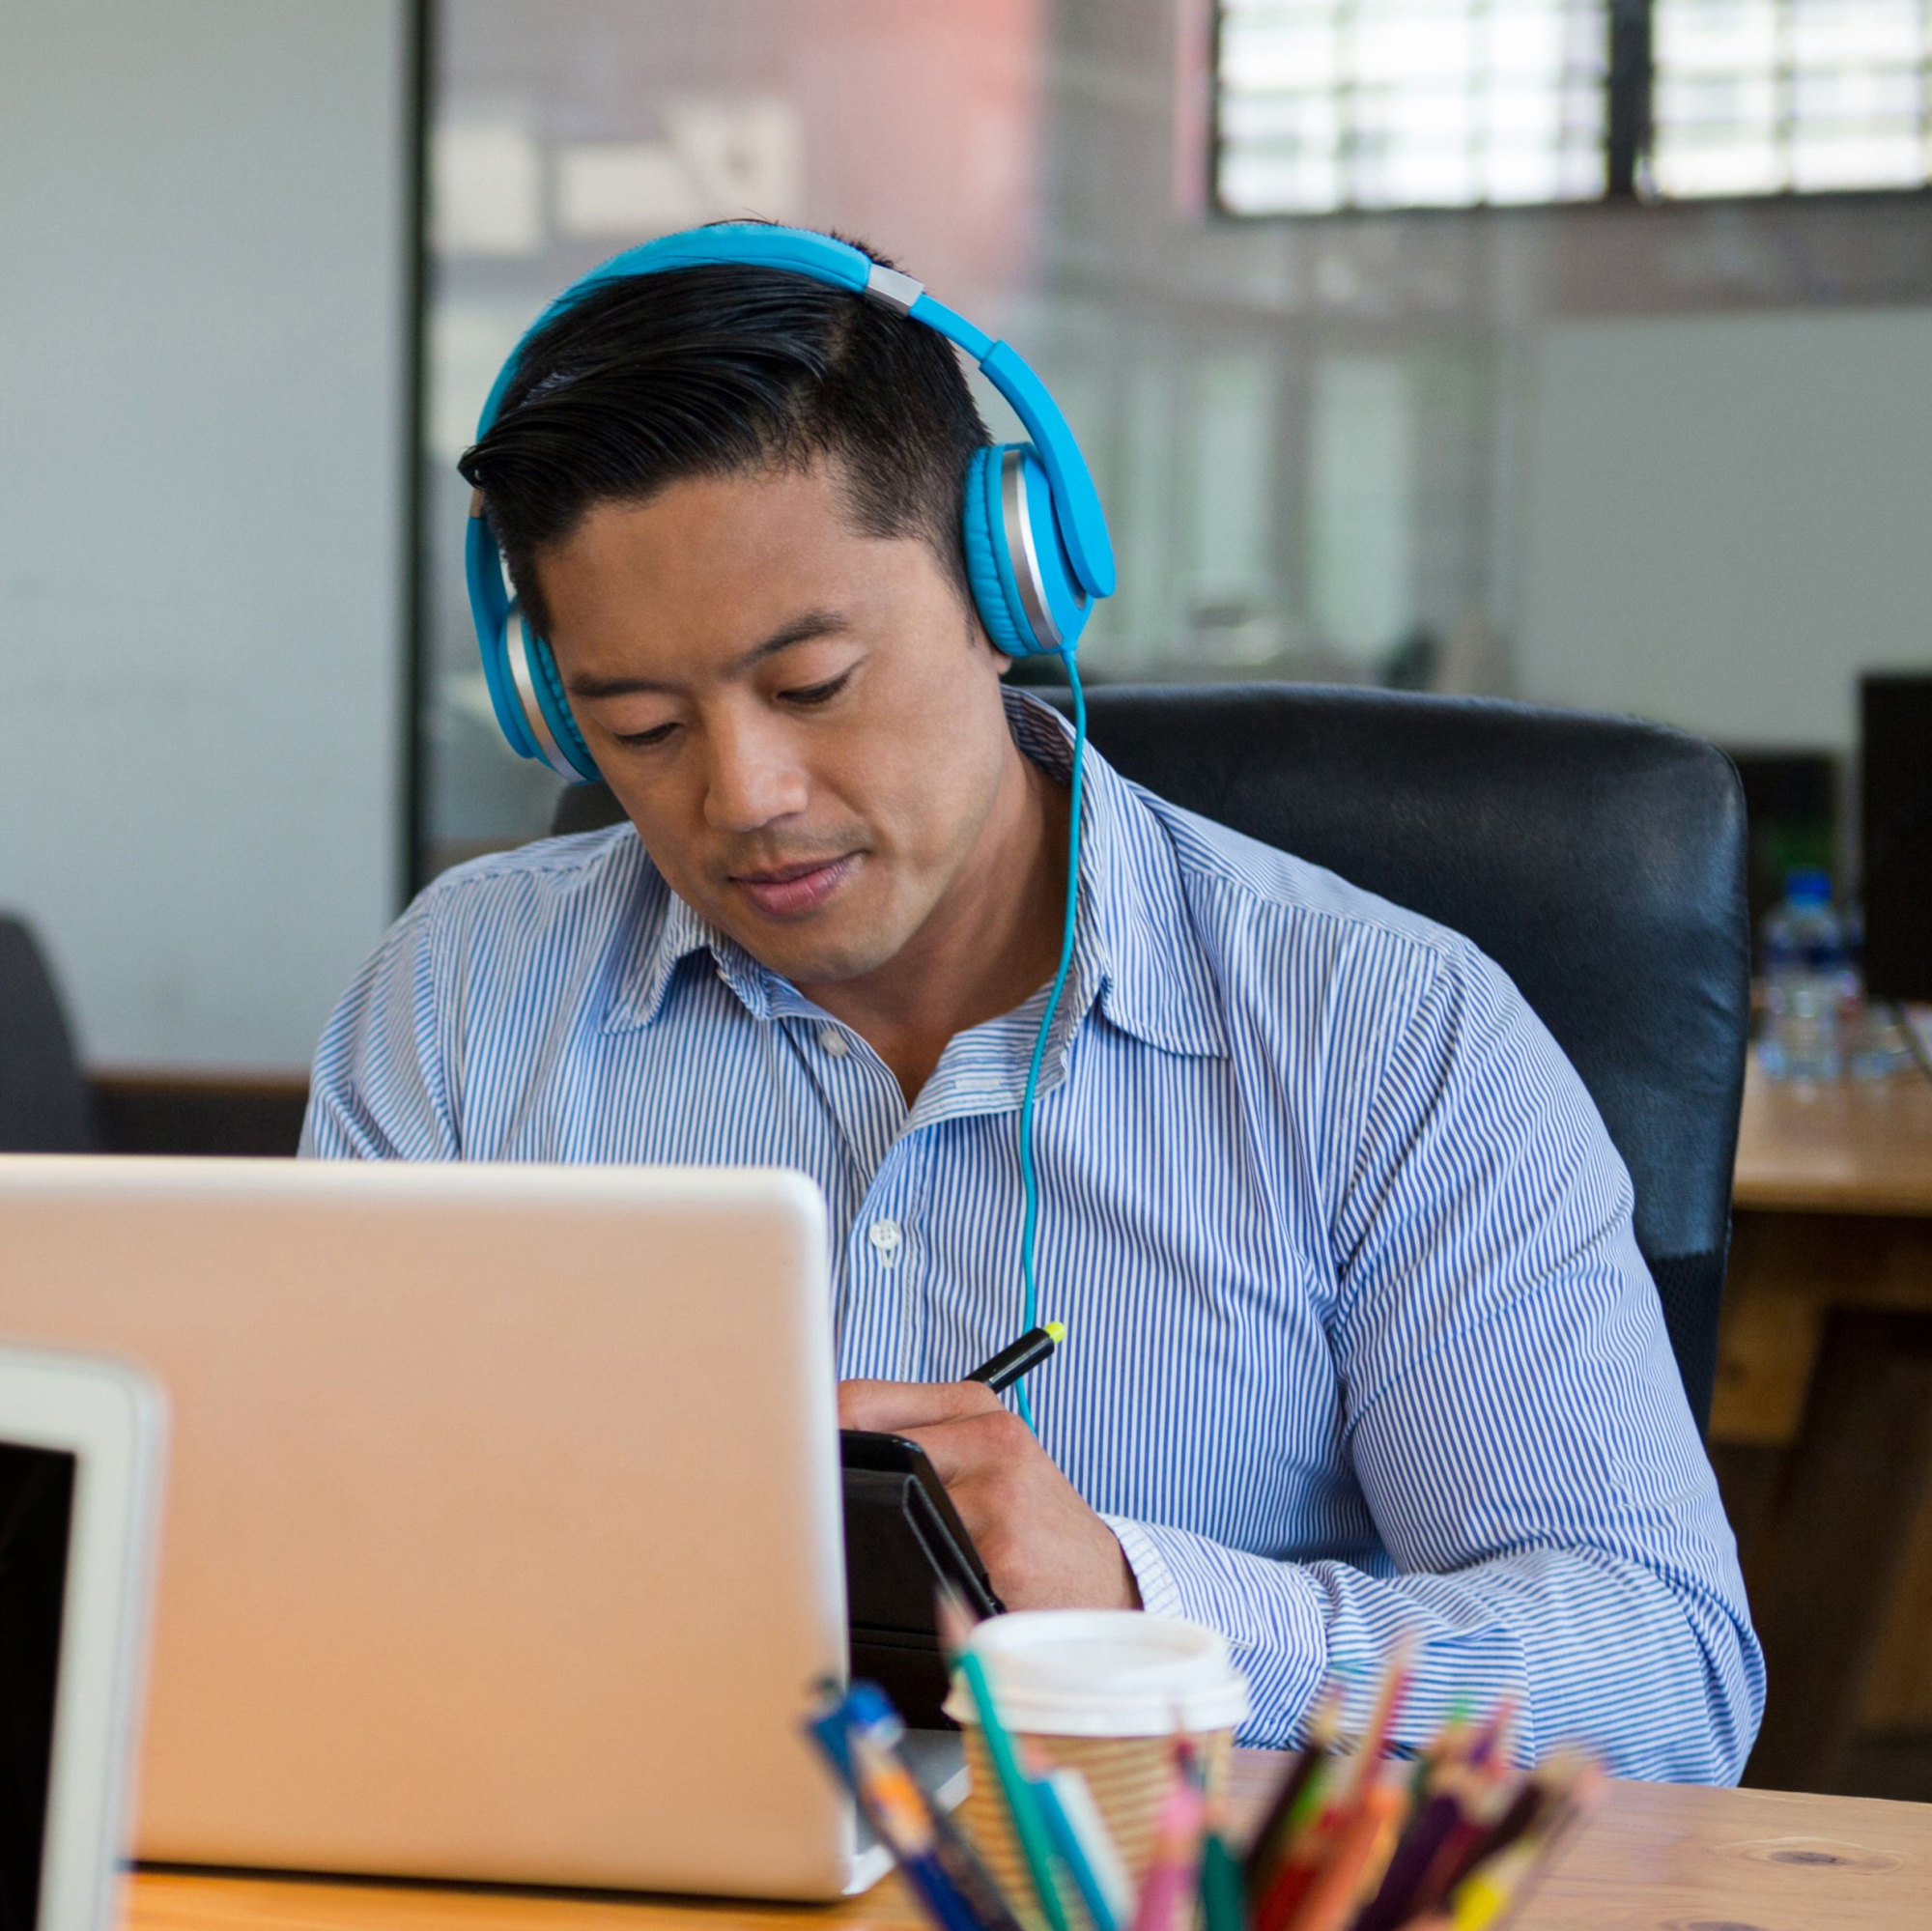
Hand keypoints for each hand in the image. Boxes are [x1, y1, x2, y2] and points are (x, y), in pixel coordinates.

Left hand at [839, 1378, 1140, 1611]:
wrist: (1101, 1583)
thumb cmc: (1026, 1524)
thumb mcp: (982, 1462)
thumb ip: (916, 1442)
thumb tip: (815, 1449)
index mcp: (976, 1405)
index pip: (862, 1398)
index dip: (816, 1431)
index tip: (791, 1461)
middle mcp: (992, 1436)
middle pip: (869, 1445)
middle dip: (837, 1485)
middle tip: (811, 1512)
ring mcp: (1001, 1491)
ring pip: (893, 1504)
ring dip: (874, 1536)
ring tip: (879, 1553)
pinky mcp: (1004, 1549)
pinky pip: (925, 1559)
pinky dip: (913, 1577)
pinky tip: (930, 1585)